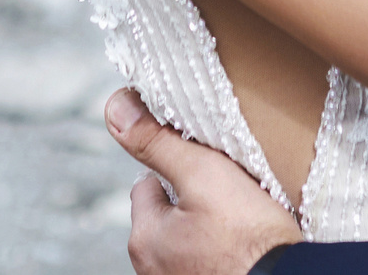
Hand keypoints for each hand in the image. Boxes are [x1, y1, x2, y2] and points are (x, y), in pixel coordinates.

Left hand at [108, 88, 301, 274]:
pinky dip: (223, 248)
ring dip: (209, 226)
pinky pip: (209, 256)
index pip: (148, 183)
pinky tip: (245, 243)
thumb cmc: (249, 239)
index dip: (181, 169)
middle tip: (230, 197)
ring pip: (190, 235)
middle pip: (169, 211)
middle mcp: (151, 270)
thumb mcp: (202, 174)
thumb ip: (158, 142)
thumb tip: (118, 109)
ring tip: (241, 222)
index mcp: (143, 240)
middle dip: (194, 200)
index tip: (210, 172)